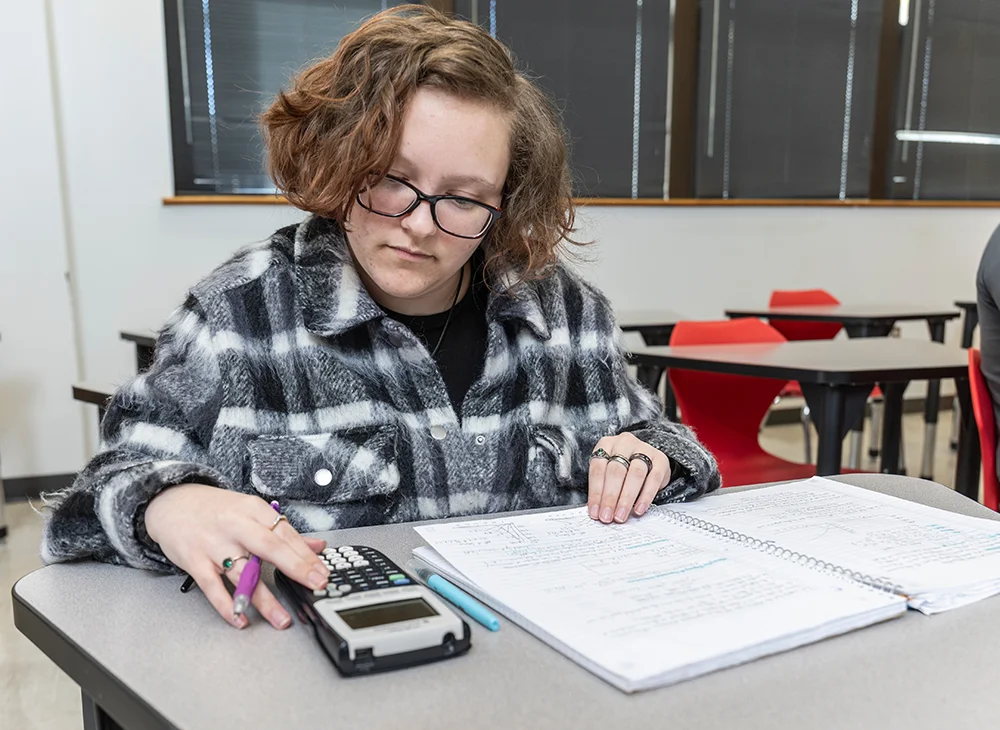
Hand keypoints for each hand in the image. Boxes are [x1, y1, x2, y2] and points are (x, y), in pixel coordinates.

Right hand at [144, 484, 329, 629]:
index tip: (322, 572)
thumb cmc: (216, 510)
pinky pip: (212, 587)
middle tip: (316, 584)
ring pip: (243, 573)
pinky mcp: (194, 561)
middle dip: (296, 567)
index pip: (285, 533)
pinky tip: (240, 619)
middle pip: (269, 547)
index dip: (306, 554)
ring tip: (282, 619)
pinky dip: (226, 605)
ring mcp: (213, 544)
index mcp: (253, 509)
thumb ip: (283, 531)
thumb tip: (317, 546)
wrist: (172, 503)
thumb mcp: (251, 511)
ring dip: (264, 599)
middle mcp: (235, 525)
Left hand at [587, 433, 669, 523]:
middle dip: (610, 497)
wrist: (648, 460)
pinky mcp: (661, 459)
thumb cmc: (623, 469)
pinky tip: (638, 509)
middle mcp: (624, 443)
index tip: (595, 512)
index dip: (595, 492)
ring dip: (626, 498)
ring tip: (621, 516)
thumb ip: (602, 489)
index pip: (597, 469)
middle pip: (616, 471)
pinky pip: (654, 478)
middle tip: (607, 517)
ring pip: (635, 474)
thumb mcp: (609, 474)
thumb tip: (596, 511)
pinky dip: (646, 496)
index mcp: (606, 444)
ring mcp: (644, 449)